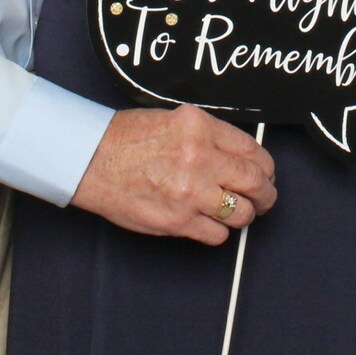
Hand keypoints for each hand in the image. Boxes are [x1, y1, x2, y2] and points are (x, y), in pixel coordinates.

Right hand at [70, 105, 275, 245]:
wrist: (89, 160)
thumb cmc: (124, 139)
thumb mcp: (173, 120)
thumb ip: (209, 136)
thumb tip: (240, 156)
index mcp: (200, 128)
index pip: (253, 151)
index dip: (265, 167)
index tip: (265, 174)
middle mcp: (199, 158)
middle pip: (256, 183)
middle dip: (266, 195)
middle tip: (265, 198)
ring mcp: (189, 192)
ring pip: (242, 213)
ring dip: (243, 215)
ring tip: (236, 212)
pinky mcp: (177, 221)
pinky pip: (216, 234)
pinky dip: (217, 230)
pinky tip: (208, 221)